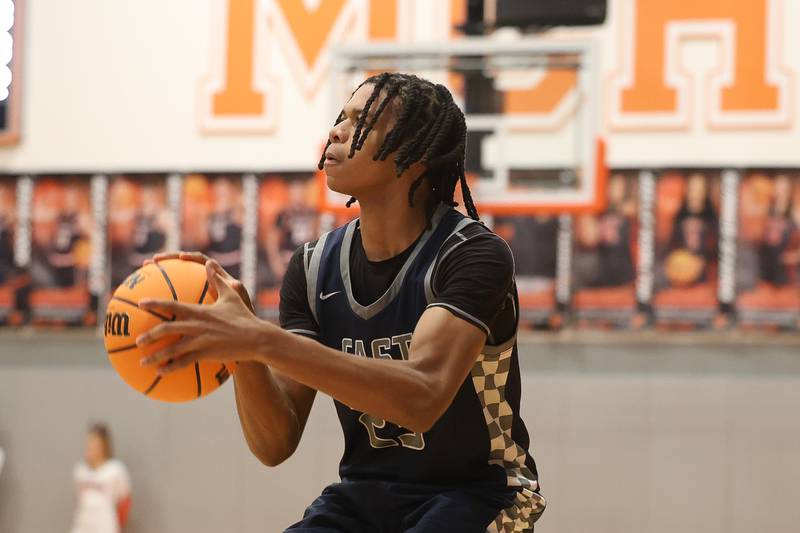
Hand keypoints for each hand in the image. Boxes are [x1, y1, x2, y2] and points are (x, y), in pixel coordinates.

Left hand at [137, 260, 276, 373]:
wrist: (255, 338)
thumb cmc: (243, 316)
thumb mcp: (232, 296)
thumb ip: (218, 280)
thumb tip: (210, 263)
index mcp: (200, 311)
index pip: (172, 305)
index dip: (155, 303)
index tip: (140, 303)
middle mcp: (197, 325)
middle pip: (167, 328)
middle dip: (149, 335)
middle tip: (137, 339)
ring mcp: (200, 341)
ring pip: (172, 349)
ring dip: (155, 356)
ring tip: (142, 362)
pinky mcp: (206, 354)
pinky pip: (184, 362)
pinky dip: (171, 368)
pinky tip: (161, 372)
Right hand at [145, 251, 254, 312]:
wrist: (242, 337)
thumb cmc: (243, 320)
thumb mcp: (237, 304)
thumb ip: (233, 290)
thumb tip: (228, 277)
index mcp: (217, 279)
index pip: (202, 260)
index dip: (191, 257)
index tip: (180, 258)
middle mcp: (205, 284)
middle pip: (182, 269)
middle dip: (165, 264)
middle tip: (148, 264)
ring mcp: (197, 296)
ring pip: (173, 287)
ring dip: (156, 284)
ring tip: (139, 285)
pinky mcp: (192, 309)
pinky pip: (171, 306)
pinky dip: (158, 307)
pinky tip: (142, 313)